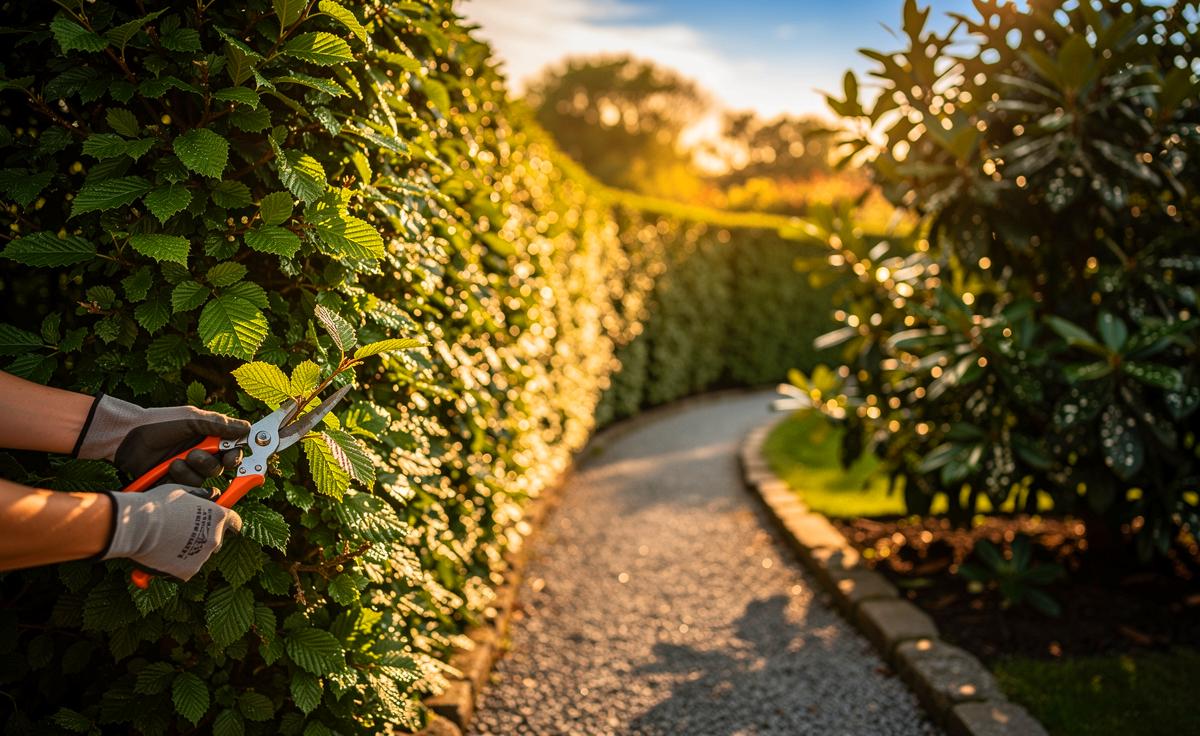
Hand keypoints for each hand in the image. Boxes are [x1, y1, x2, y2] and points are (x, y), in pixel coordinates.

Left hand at [76, 395, 249, 484]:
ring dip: (192, 469)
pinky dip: (180, 478)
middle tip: (196, 455)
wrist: (128, 437)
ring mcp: (188, 468)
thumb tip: (248, 428)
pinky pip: (188, 487)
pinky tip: (170, 468)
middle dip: (209, 462)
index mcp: (209, 437)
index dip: (235, 456)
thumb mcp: (192, 419)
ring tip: (176, 460)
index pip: (233, 450)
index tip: (231, 457)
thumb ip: (220, 425)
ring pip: (204, 478)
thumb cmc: (160, 423)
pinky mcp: (175, 481)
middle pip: (221, 467)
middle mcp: (202, 453)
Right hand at [102, 484, 241, 580]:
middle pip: (216, 541)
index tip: (226, 525)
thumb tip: (212, 494)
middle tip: (183, 532)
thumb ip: (200, 495)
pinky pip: (185, 569)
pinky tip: (161, 554)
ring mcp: (202, 557)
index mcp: (218, 516)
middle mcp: (215, 538)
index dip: (230, 523)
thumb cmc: (157, 504)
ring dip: (189, 552)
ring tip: (167, 542)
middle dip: (205, 538)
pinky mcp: (187, 572)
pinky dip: (176, 565)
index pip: (235, 522)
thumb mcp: (181, 491)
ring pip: (199, 556)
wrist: (135, 525)